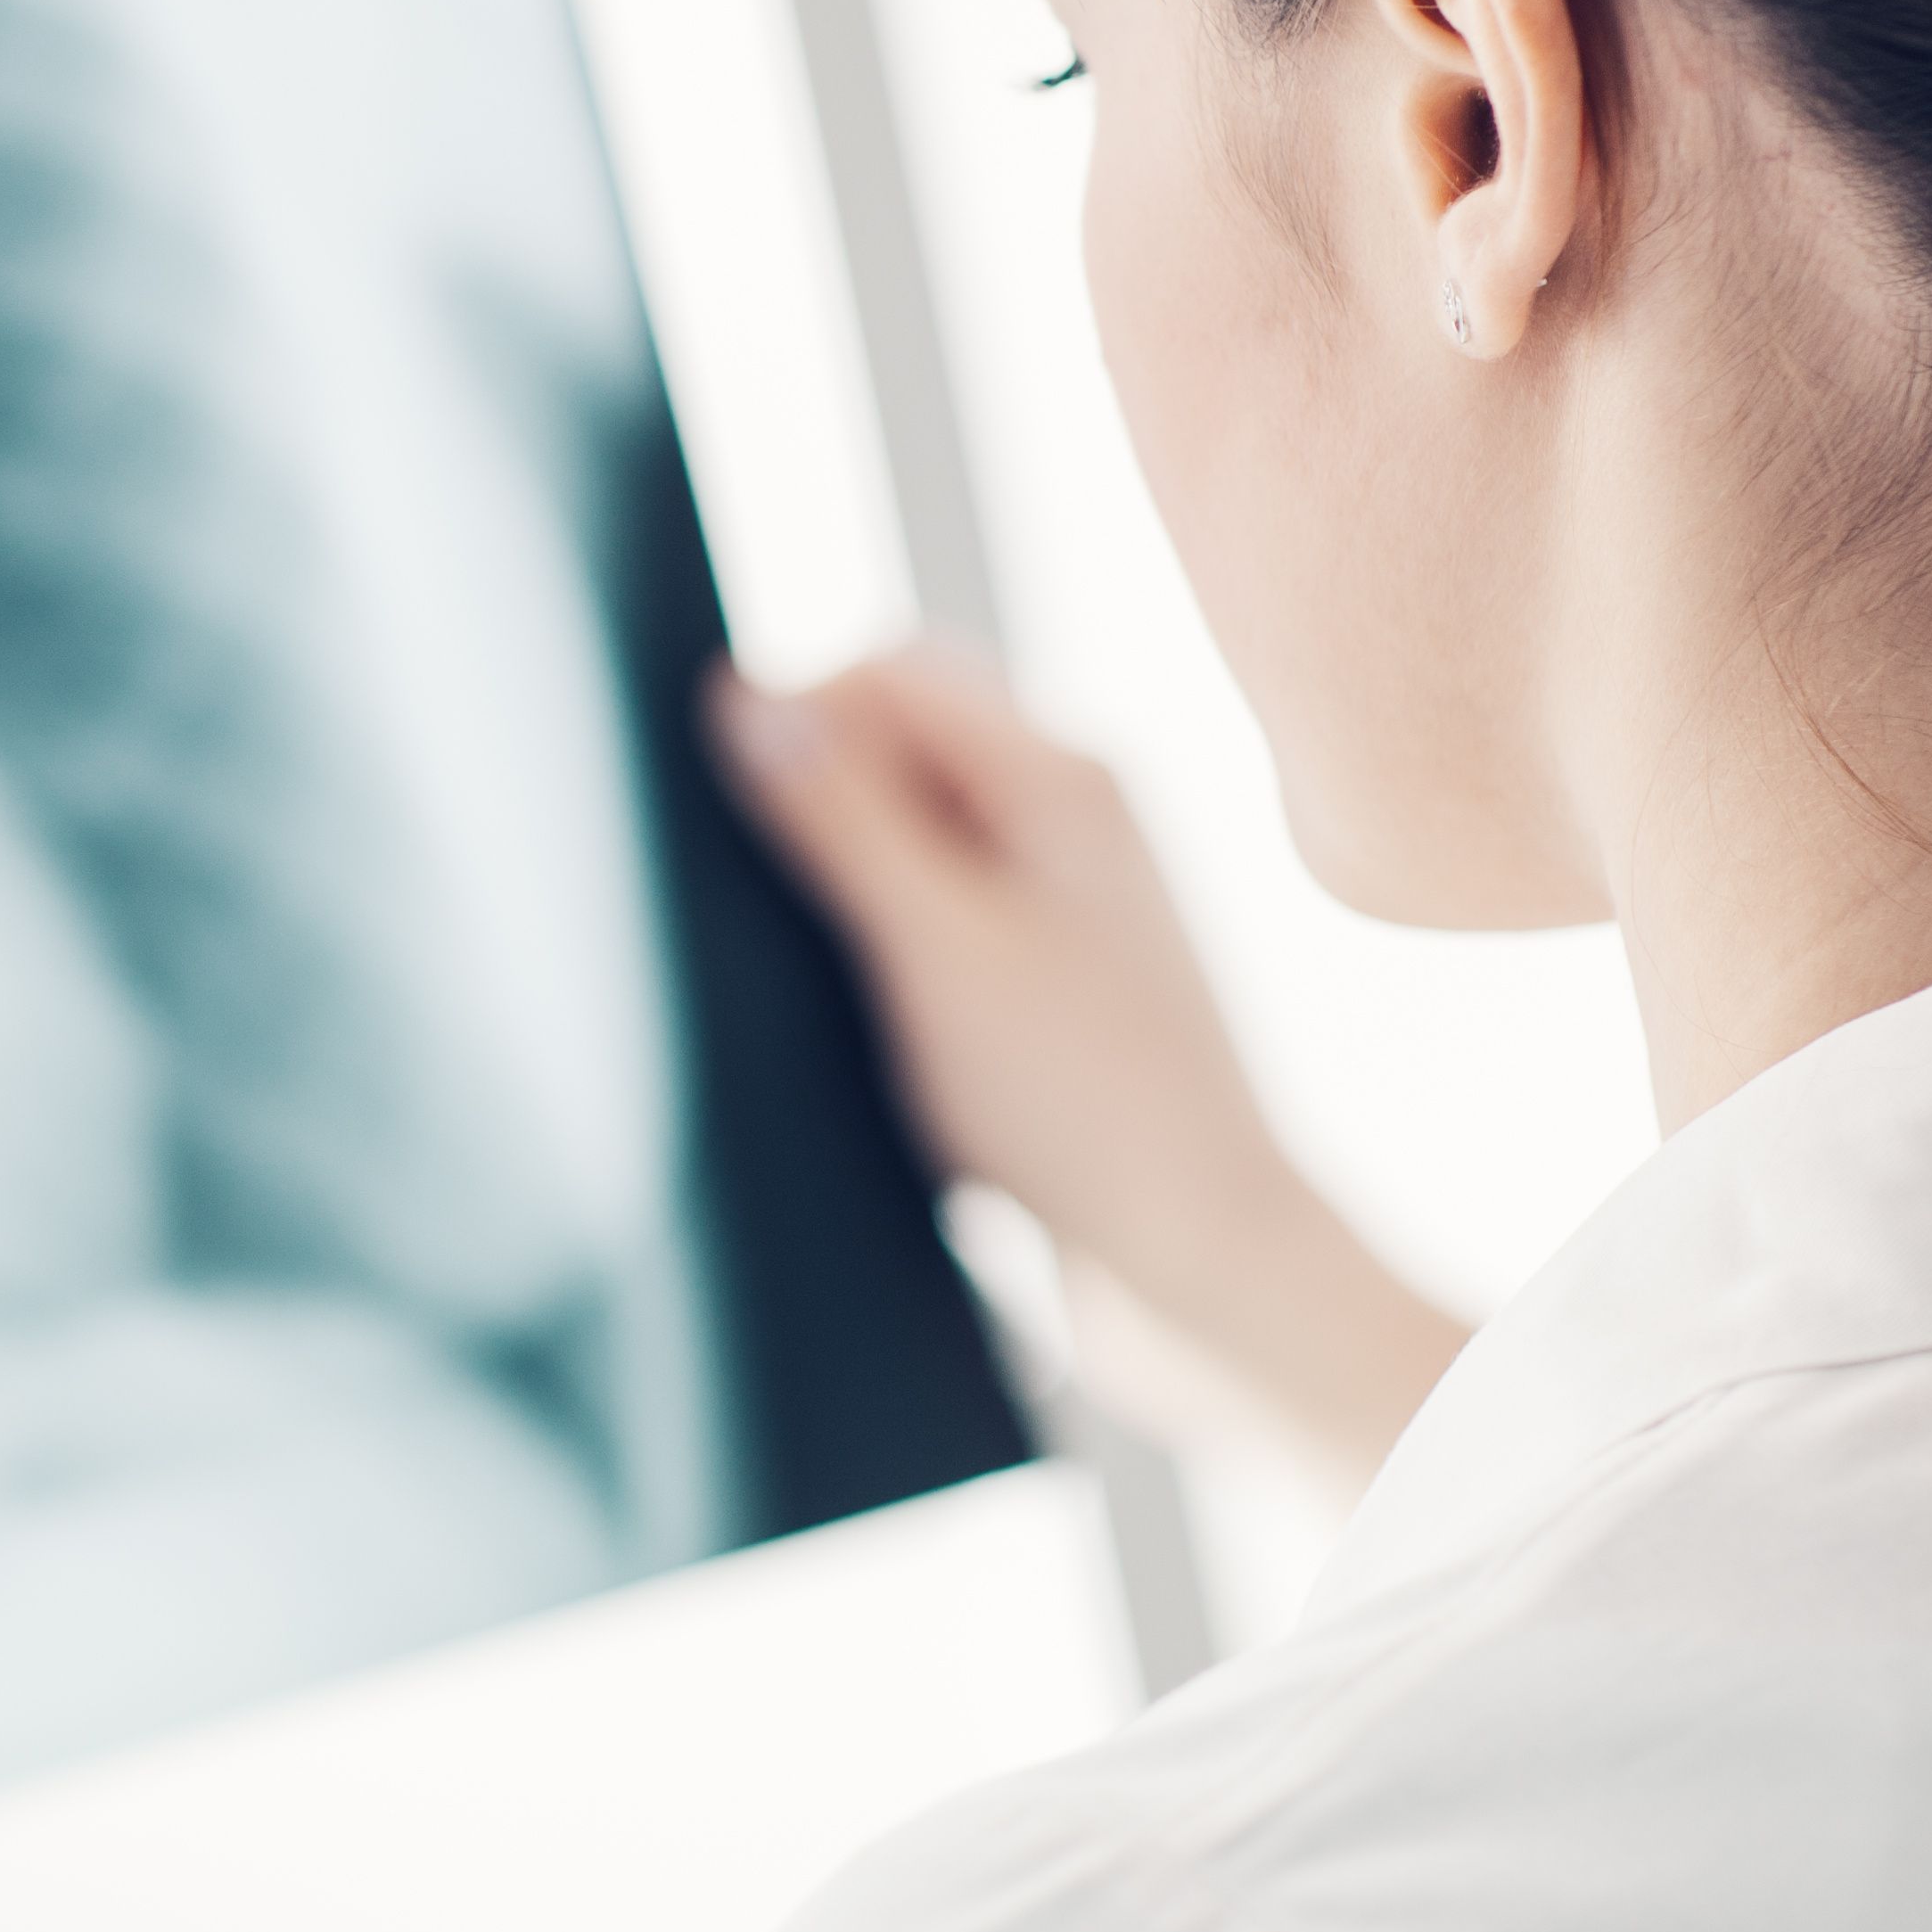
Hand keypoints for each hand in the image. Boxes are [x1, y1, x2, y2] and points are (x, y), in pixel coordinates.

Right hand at [709, 647, 1462, 1469]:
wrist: (1202, 1266)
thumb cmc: (1083, 1112)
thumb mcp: (937, 952)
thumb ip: (841, 817)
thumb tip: (743, 694)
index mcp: (1062, 777)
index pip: (886, 665)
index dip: (791, 715)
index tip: (729, 816)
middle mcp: (1074, 816)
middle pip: (899, 735)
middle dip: (812, 789)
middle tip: (766, 894)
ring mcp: (1065, 897)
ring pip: (910, 827)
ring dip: (841, 872)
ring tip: (821, 968)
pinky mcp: (1048, 978)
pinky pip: (936, 910)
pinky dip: (880, 939)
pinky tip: (861, 1016)